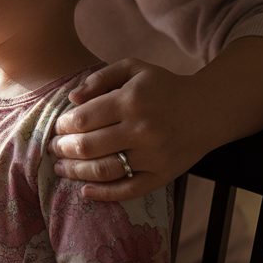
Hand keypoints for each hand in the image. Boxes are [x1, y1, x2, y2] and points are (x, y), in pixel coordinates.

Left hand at [49, 59, 218, 201]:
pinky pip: (128, 189)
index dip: (62, 126)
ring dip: (75, 172)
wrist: (209, 109)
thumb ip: (100, 78)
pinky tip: (84, 191)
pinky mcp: (162, 175)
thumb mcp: (134, 69)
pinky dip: (103, 194)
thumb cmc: (164, 87)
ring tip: (61, 167)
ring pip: (103, 170)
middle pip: (87, 146)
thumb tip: (72, 98)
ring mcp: (152, 155)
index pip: (82, 119)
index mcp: (130, 101)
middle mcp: (141, 130)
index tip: (56, 128)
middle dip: (63, 149)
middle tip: (53, 148)